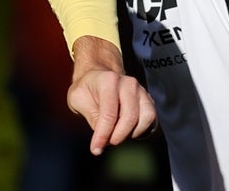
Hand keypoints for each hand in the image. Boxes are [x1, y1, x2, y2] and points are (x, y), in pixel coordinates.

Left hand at [67, 35, 156, 154]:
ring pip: (145, 118)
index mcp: (109, 79)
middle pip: (130, 117)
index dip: (103, 134)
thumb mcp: (77, 99)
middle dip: (117, 136)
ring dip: (131, 133)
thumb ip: (90, 116)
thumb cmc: (86, 90)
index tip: (96, 149)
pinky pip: (151, 120)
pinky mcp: (148, 100)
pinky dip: (140, 130)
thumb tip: (104, 136)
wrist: (98, 78)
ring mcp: (141, 91)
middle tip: (107, 142)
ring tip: (115, 134)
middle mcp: (128, 83)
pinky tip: (127, 131)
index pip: (109, 113)